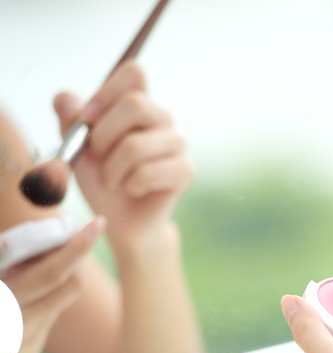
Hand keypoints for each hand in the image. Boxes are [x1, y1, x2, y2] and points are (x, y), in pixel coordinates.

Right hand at [1, 217, 104, 352]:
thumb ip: (10, 254)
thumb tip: (58, 233)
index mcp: (4, 298)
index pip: (52, 273)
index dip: (78, 247)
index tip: (99, 224)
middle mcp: (13, 326)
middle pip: (71, 284)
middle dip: (75, 257)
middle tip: (70, 236)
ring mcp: (22, 344)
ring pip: (63, 297)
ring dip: (54, 280)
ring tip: (27, 272)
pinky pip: (51, 315)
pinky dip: (44, 301)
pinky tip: (23, 300)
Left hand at [53, 62, 192, 246]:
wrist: (120, 219)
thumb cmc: (101, 179)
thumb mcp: (76, 147)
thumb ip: (70, 121)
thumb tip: (67, 100)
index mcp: (139, 105)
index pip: (134, 73)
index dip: (106, 91)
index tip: (87, 118)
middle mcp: (162, 119)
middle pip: (135, 104)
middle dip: (103, 134)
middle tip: (93, 156)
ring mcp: (177, 144)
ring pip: (136, 145)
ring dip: (112, 168)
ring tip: (110, 180)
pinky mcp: (185, 170)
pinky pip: (148, 172)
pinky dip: (129, 186)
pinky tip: (132, 190)